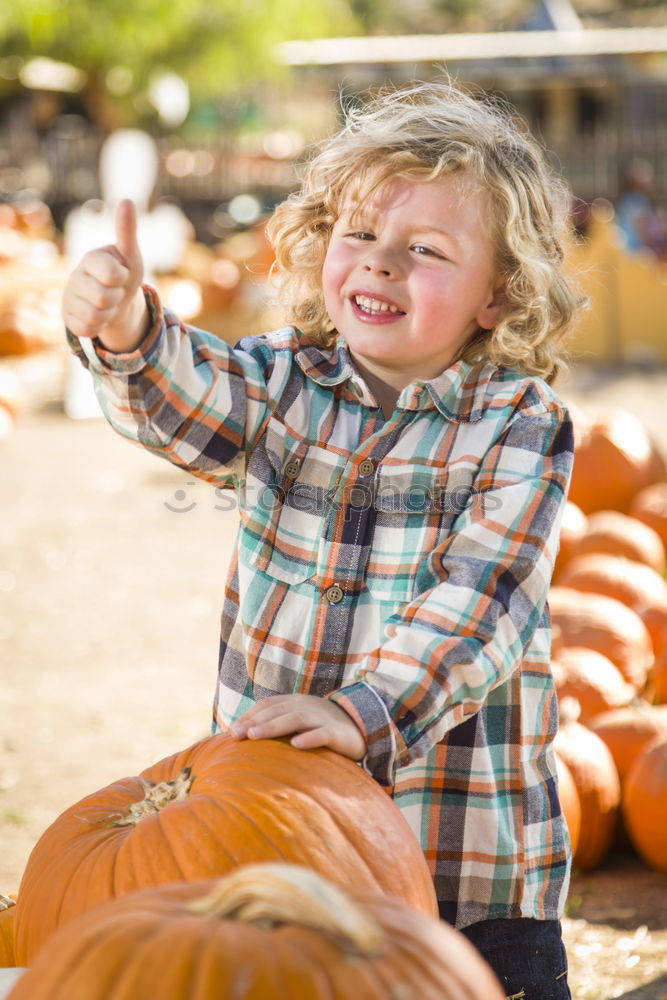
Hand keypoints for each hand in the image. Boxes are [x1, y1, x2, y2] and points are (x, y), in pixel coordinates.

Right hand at [62, 199, 147, 352]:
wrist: (117, 301)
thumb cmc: (124, 273)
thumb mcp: (130, 255)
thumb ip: (127, 231)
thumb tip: (127, 200)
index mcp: (90, 258)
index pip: (111, 275)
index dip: (121, 278)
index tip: (120, 273)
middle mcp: (74, 276)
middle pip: (104, 299)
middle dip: (116, 298)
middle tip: (115, 291)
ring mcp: (69, 298)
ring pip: (95, 317)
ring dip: (108, 314)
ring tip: (108, 303)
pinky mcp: (68, 318)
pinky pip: (88, 330)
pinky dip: (99, 326)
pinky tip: (99, 315)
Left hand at [230, 694, 366, 760]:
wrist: (363, 728)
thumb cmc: (322, 729)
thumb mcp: (299, 724)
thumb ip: (278, 727)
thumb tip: (247, 740)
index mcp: (295, 703)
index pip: (268, 705)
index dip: (249, 716)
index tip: (232, 731)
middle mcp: (307, 706)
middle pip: (277, 710)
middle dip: (255, 722)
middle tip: (236, 735)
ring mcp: (323, 718)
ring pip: (296, 719)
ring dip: (274, 727)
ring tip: (255, 736)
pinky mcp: (339, 733)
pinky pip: (324, 734)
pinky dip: (309, 738)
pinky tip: (295, 745)